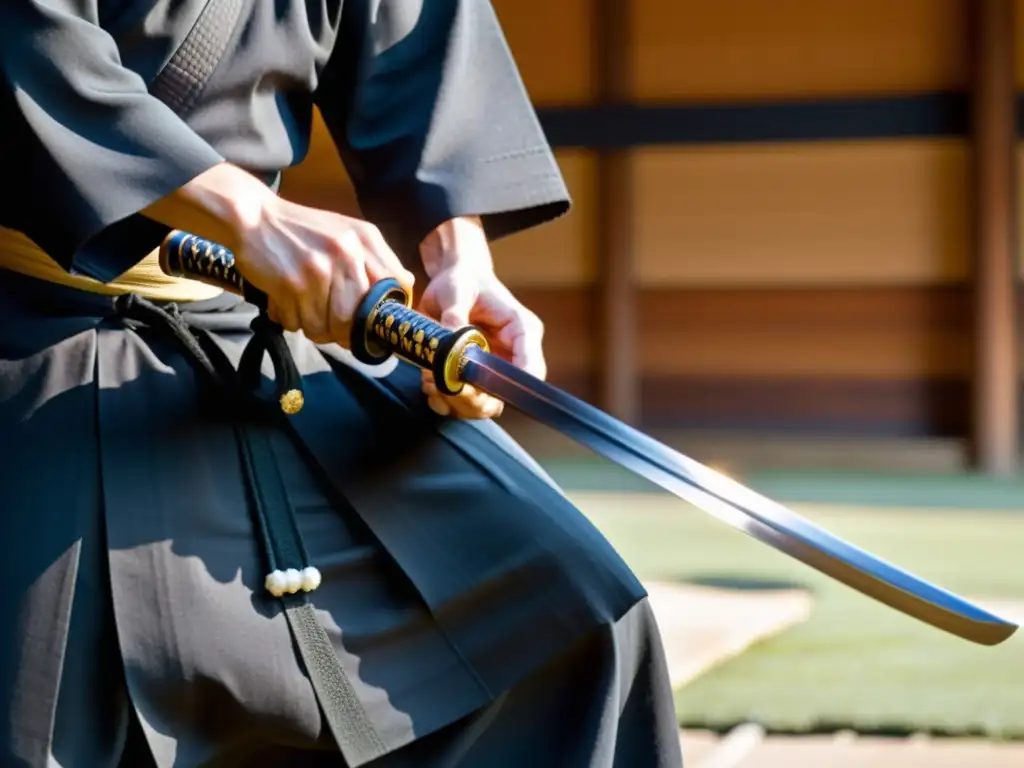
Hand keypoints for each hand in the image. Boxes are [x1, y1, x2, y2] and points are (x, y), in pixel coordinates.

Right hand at [143, 163, 414, 346]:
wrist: (253, 215)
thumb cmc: (301, 230)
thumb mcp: (346, 233)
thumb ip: (376, 258)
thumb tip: (406, 284)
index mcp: (366, 239)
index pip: (397, 286)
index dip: (386, 311)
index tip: (372, 324)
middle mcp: (347, 252)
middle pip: (358, 318)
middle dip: (343, 331)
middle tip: (329, 328)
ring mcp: (320, 269)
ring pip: (328, 326)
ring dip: (314, 328)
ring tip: (302, 312)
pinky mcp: (292, 283)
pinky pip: (299, 323)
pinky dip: (291, 320)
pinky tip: (285, 303)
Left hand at [417, 218, 545, 419]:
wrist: (452, 282)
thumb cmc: (462, 280)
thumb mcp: (457, 289)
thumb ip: (455, 312)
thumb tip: (450, 337)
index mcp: (521, 331)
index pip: (531, 368)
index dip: (512, 386)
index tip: (482, 388)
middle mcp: (511, 355)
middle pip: (505, 395)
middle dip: (474, 399)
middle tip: (444, 386)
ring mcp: (492, 370)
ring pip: (484, 405)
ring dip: (455, 403)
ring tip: (430, 381)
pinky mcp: (473, 377)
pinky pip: (464, 403)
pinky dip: (444, 402)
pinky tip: (429, 384)